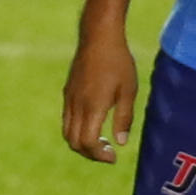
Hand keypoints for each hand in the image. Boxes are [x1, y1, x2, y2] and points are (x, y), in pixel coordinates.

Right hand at [60, 33, 140, 163]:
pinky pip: (66, 119)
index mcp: (92, 107)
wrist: (98, 37)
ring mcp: (69, 99)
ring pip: (67, 132)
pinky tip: (93, 122)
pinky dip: (77, 130)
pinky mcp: (67, 92)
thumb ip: (124, 118)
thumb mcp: (128, 91)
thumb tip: (120, 143)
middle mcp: (76, 106)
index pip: (88, 143)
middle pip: (74, 142)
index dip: (99, 155)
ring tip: (100, 140)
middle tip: (108, 152)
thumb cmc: (118, 62)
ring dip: (82, 143)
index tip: (113, 157)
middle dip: (90, 153)